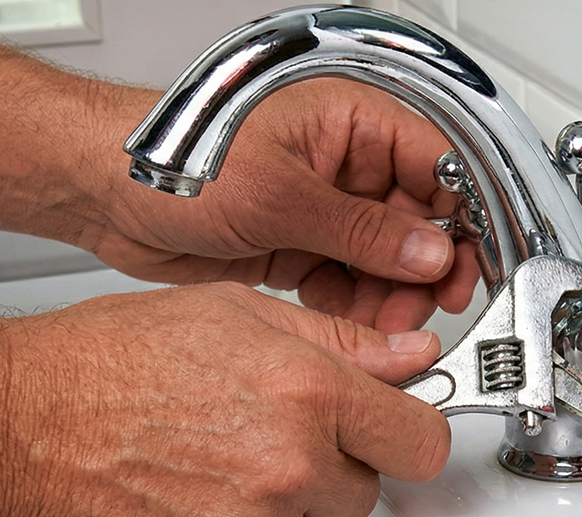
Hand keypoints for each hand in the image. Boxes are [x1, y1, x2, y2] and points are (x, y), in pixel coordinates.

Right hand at [0, 283, 449, 516]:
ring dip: (269, 511)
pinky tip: (179, 509)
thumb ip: (336, 342)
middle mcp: (290, 470)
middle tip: (250, 436)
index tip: (386, 433)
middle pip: (360, 491)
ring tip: (199, 467)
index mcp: (306, 395)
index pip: (420, 442)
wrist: (8, 431)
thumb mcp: (229, 312)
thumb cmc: (100, 364)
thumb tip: (410, 360)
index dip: (403, 433)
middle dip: (322, 467)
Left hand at [84, 79, 482, 333]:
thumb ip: (360, 230)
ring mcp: (320, 207)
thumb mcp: (279, 196)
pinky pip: (347, 282)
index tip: (474, 264)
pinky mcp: (297, 246)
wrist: (107, 194)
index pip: (435, 165)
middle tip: (427, 308)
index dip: (463, 217)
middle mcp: (341, 163)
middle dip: (423, 270)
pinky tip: (353, 329)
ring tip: (389, 329)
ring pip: (384, 260)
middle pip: (417, 220)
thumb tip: (427, 252)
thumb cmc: (174, 161)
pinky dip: (354, 309)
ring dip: (391, 297)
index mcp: (349, 122)